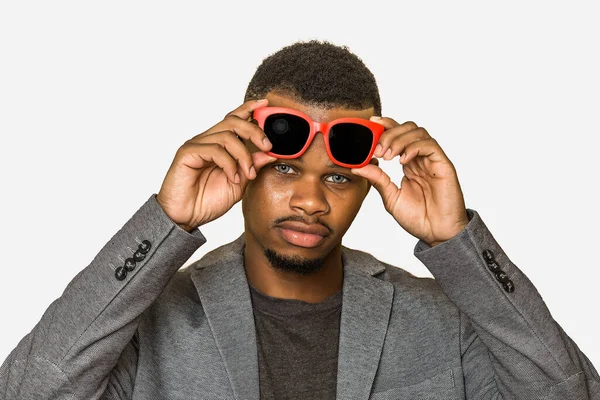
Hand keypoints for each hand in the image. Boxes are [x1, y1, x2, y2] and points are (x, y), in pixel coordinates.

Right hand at [156, 99, 276, 230]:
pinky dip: (229, 163)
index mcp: (219, 145)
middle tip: (268, 147)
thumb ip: (252, 167)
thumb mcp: (239, 184)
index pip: (234, 119)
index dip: (249, 109)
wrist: (185, 218)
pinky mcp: (187, 153)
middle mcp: (207, 141)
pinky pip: (214, 150)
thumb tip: (269, 153)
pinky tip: (232, 178)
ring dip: (244, 156)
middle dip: (255, 131)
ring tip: (247, 175)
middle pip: (233, 121)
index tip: (265, 104)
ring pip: (227, 136)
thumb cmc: (207, 201)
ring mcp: (196, 145)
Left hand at [351, 118, 468, 246]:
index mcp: (409, 163)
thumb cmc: (418, 218)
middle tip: (377, 150)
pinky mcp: (443, 165)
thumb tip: (357, 165)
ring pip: (418, 132)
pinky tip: (402, 160)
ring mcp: (432, 160)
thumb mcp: (391, 197)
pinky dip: (413, 147)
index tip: (370, 124)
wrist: (437, 234)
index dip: (385, 125)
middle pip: (407, 128)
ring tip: (387, 156)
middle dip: (389, 133)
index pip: (398, 135)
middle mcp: (421, 158)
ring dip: (399, 139)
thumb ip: (377, 179)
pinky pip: (430, 145)